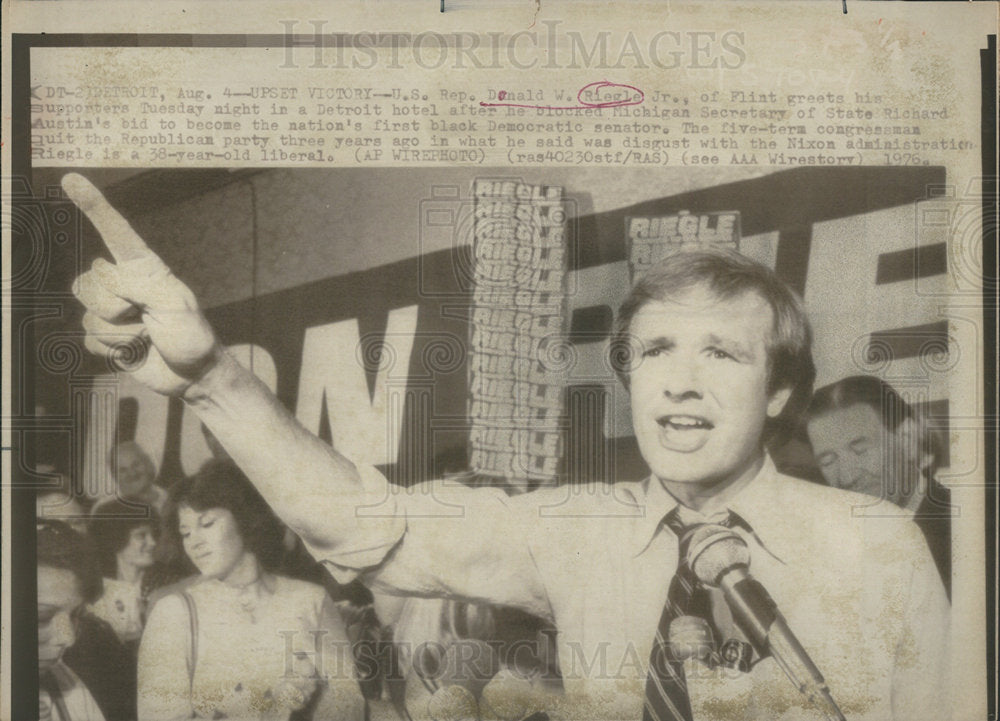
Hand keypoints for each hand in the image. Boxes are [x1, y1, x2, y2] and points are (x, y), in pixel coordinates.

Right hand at [65, 173, 219, 395]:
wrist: (194, 375)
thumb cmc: (191, 336)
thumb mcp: (174, 304)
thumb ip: (139, 284)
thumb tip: (104, 275)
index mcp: (143, 267)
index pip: (115, 231)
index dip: (94, 206)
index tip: (72, 179)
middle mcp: (123, 283)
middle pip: (88, 284)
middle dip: (117, 307)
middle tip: (149, 319)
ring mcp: (112, 310)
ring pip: (88, 315)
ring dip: (120, 333)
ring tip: (147, 336)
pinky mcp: (104, 336)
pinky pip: (88, 340)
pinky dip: (114, 351)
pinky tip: (136, 351)